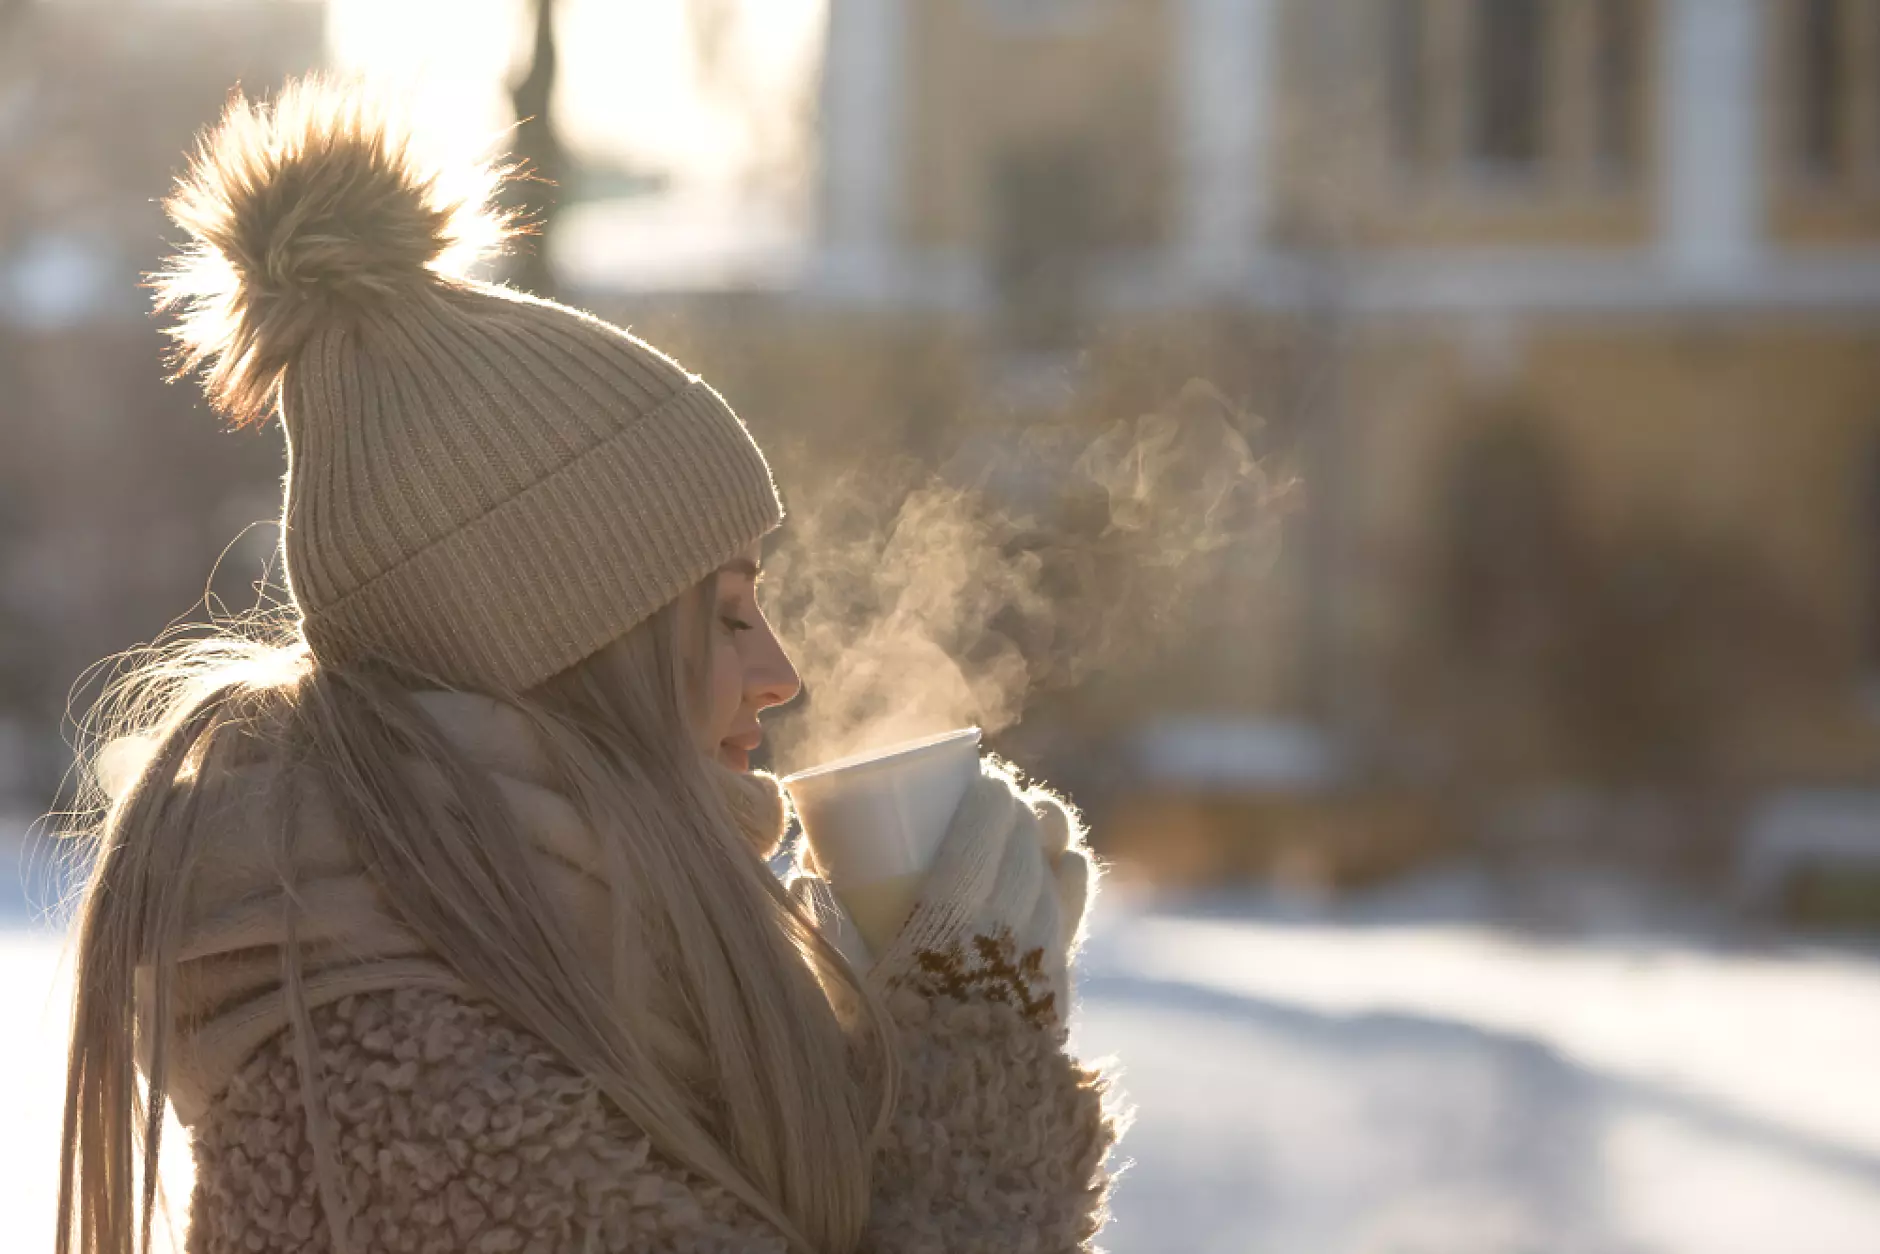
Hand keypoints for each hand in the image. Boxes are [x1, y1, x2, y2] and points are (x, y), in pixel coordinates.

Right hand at [793, 761, 1096, 1017]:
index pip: (986, 828)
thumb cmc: (889, 1047)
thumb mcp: (848, 985)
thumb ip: (825, 929)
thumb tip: (805, 875)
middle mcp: (1010, 923)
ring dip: (1047, 837)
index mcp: (957, 913)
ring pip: (1057, 870)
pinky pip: (1074, 911)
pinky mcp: (1058, 982)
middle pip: (1025, 841)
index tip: (981, 780)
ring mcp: (1042, 951)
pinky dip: (1069, 879)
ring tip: (1034, 823)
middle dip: (1016, 809)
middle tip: (996, 797)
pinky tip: (1065, 867)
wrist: (954, 1119)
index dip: (990, 795)